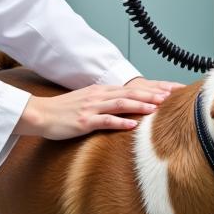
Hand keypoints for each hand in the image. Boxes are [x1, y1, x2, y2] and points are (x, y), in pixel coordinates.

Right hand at [15, 80, 180, 139]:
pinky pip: (105, 121)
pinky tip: (133, 126)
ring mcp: (92, 108)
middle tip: (173, 96)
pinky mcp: (84, 121)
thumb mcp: (89, 102)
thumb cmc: (65, 111)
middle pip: (131, 92)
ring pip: (121, 104)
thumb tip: (127, 107)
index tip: (172, 90)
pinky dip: (120, 122)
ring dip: (140, 104)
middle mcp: (99, 96)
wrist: (40, 114)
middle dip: (153, 93)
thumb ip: (107, 102)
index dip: (153, 88)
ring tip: (157, 107)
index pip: (133, 87)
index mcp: (102, 91)